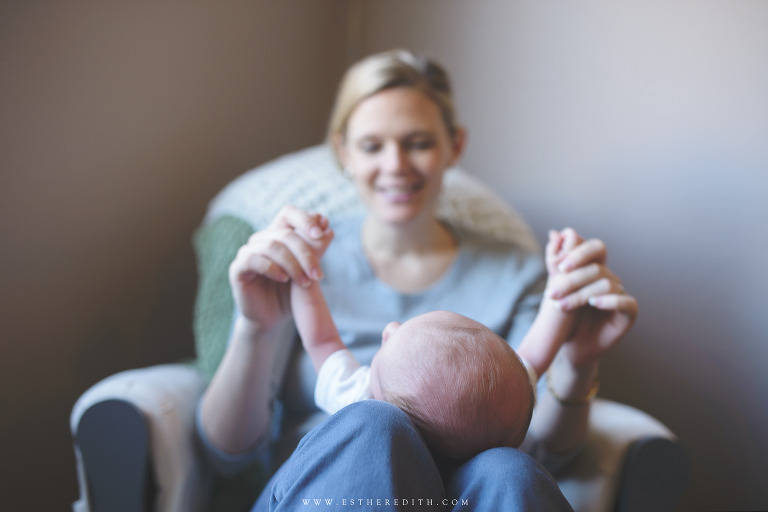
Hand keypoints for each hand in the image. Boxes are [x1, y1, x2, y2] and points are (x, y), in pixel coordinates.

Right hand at [228, 205, 333, 330]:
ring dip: (293, 264)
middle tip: (318, 275)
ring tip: (304, 282)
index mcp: (278, 234)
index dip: (305, 219)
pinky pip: (253, 259)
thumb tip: (328, 228)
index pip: (289, 213)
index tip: (321, 234)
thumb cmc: (291, 294)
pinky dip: (272, 268)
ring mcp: (248, 252)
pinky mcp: (238, 268)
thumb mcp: (308, 271)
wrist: (272, 319)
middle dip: (306, 254)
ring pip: (272, 246)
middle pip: (286, 233)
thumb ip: (316, 249)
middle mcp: (262, 239)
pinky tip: (284, 279)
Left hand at [545, 228, 637, 367]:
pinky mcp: (629, 314)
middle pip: (597, 268)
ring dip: (580, 294)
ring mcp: (621, 295)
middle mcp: (610, 279)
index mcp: (595, 268)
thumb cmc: (562, 317)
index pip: (594, 248)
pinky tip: (594, 304)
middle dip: (571, 279)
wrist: (568, 347)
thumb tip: (555, 233)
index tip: (558, 268)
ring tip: (560, 306)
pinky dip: (610, 301)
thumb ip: (556, 262)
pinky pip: (626, 302)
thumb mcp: (556, 288)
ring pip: (606, 284)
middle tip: (551, 292)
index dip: (578, 253)